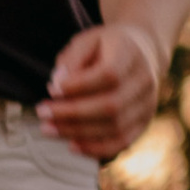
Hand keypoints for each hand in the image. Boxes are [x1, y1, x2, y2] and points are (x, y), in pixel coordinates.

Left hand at [40, 22, 165, 160]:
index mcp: (131, 54)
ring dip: (76, 132)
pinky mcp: (144, 122)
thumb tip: (57, 86)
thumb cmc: (105, 47)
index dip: (78, 86)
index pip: (108, 75)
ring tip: (48, 129)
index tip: (52, 90)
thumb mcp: (86, 41)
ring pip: (114, 127)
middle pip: (110, 105)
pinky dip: (95, 149)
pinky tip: (72, 145)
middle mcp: (144, 80)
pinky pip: (121, 142)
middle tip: (42, 114)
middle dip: (70, 113)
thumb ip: (71, 59)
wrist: (142, 52)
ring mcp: (147, 103)